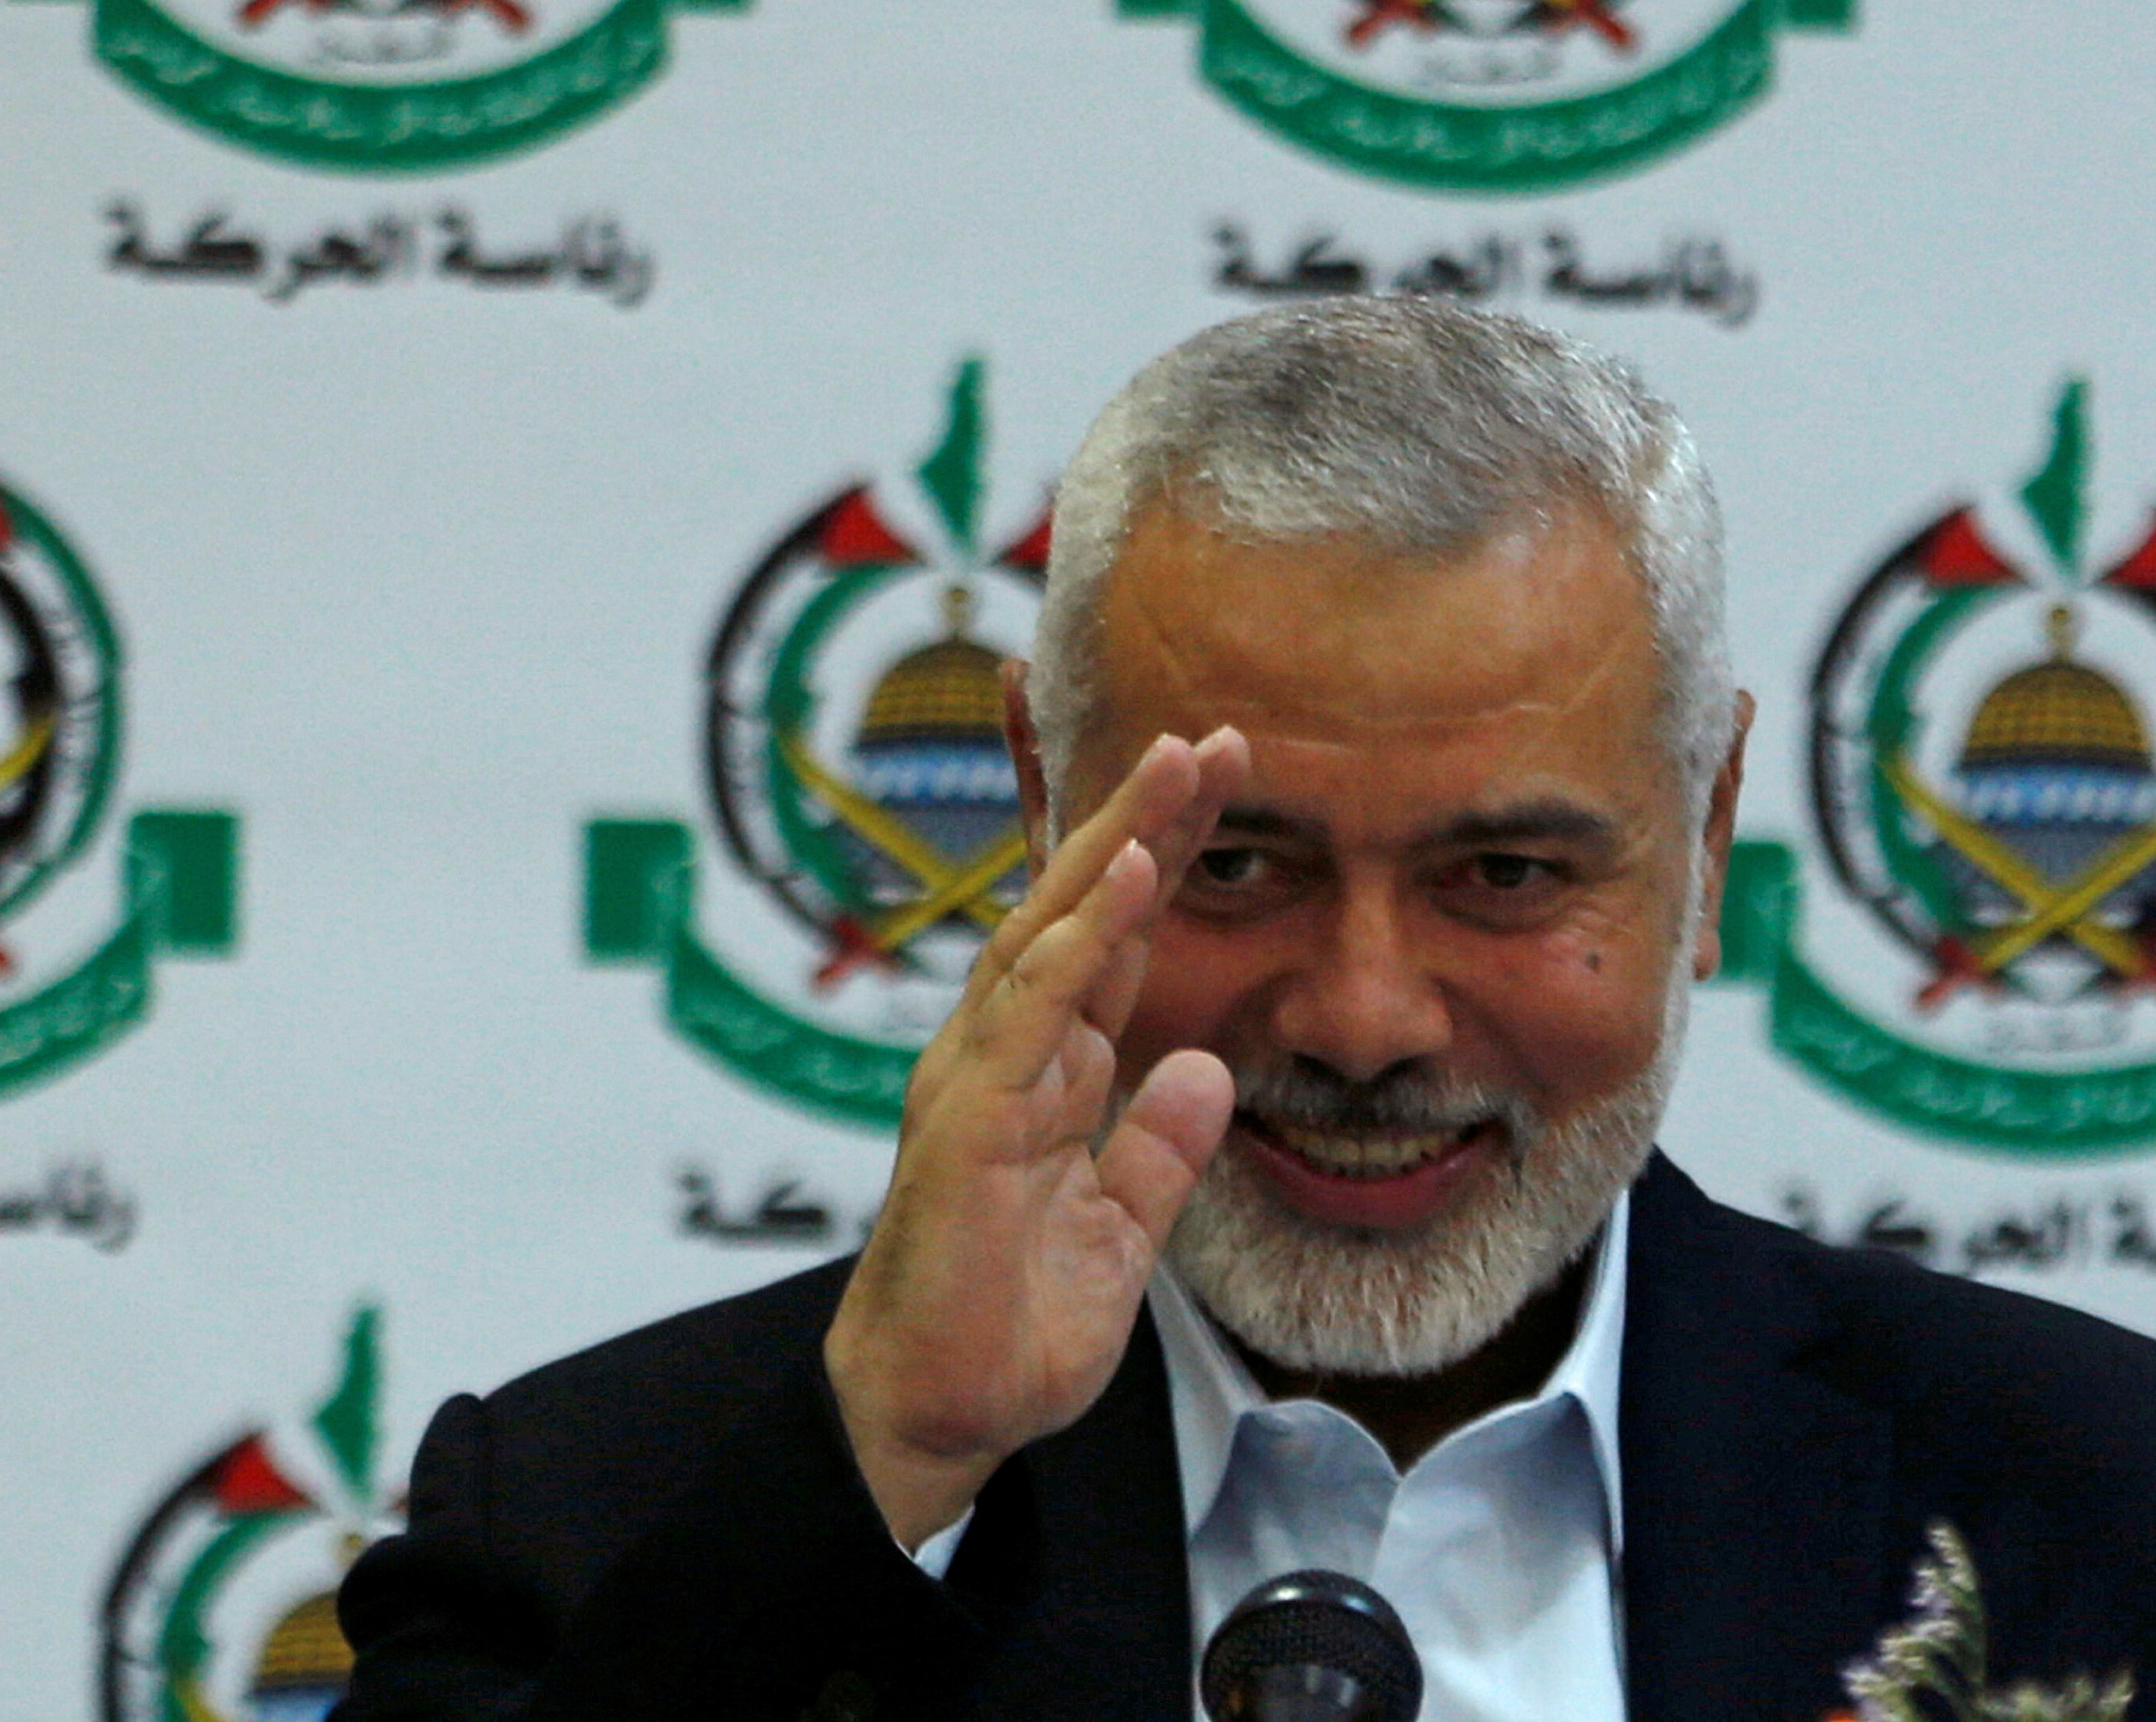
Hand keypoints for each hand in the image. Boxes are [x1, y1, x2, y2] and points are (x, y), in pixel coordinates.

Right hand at [824, 726, 1248, 1548]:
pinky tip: (1127, 871)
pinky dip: (1082, 934)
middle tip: (1211, 737)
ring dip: (1117, 843)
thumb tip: (1206, 1069)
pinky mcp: (970, 1116)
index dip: (1163, 863)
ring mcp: (981, 1076)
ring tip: (1176, 765)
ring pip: (1052, 930)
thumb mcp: (1120, 1234)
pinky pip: (1034, 1005)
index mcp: (1047, 1073)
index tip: (1220, 785)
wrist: (936, 1418)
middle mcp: (1007, 1054)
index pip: (1113, 945)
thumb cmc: (1009, 1329)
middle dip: (1144, 818)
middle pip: (1081, 910)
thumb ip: (1159, 1151)